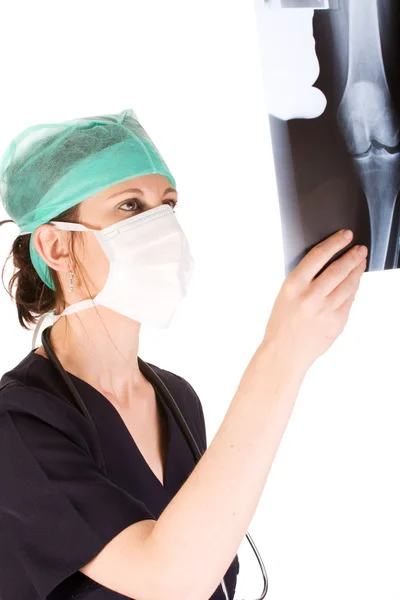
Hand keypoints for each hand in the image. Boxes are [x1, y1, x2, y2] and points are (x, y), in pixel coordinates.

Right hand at [262, 230, 366, 371]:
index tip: (346, 235)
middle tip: (360, 249)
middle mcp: (311, 296)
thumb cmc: (282, 322)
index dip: (335, 242)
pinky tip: (355, 283)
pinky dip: (353, 289)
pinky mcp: (337, 322)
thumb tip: (328, 262)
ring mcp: (325, 310)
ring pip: (349, 284)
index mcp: (293, 285)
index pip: (318, 255)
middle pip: (339, 269)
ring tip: (361, 263)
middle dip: (353, 256)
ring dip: (357, 271)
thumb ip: (305, 279)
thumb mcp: (286, 294)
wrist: (283, 352)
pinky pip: (350, 300)